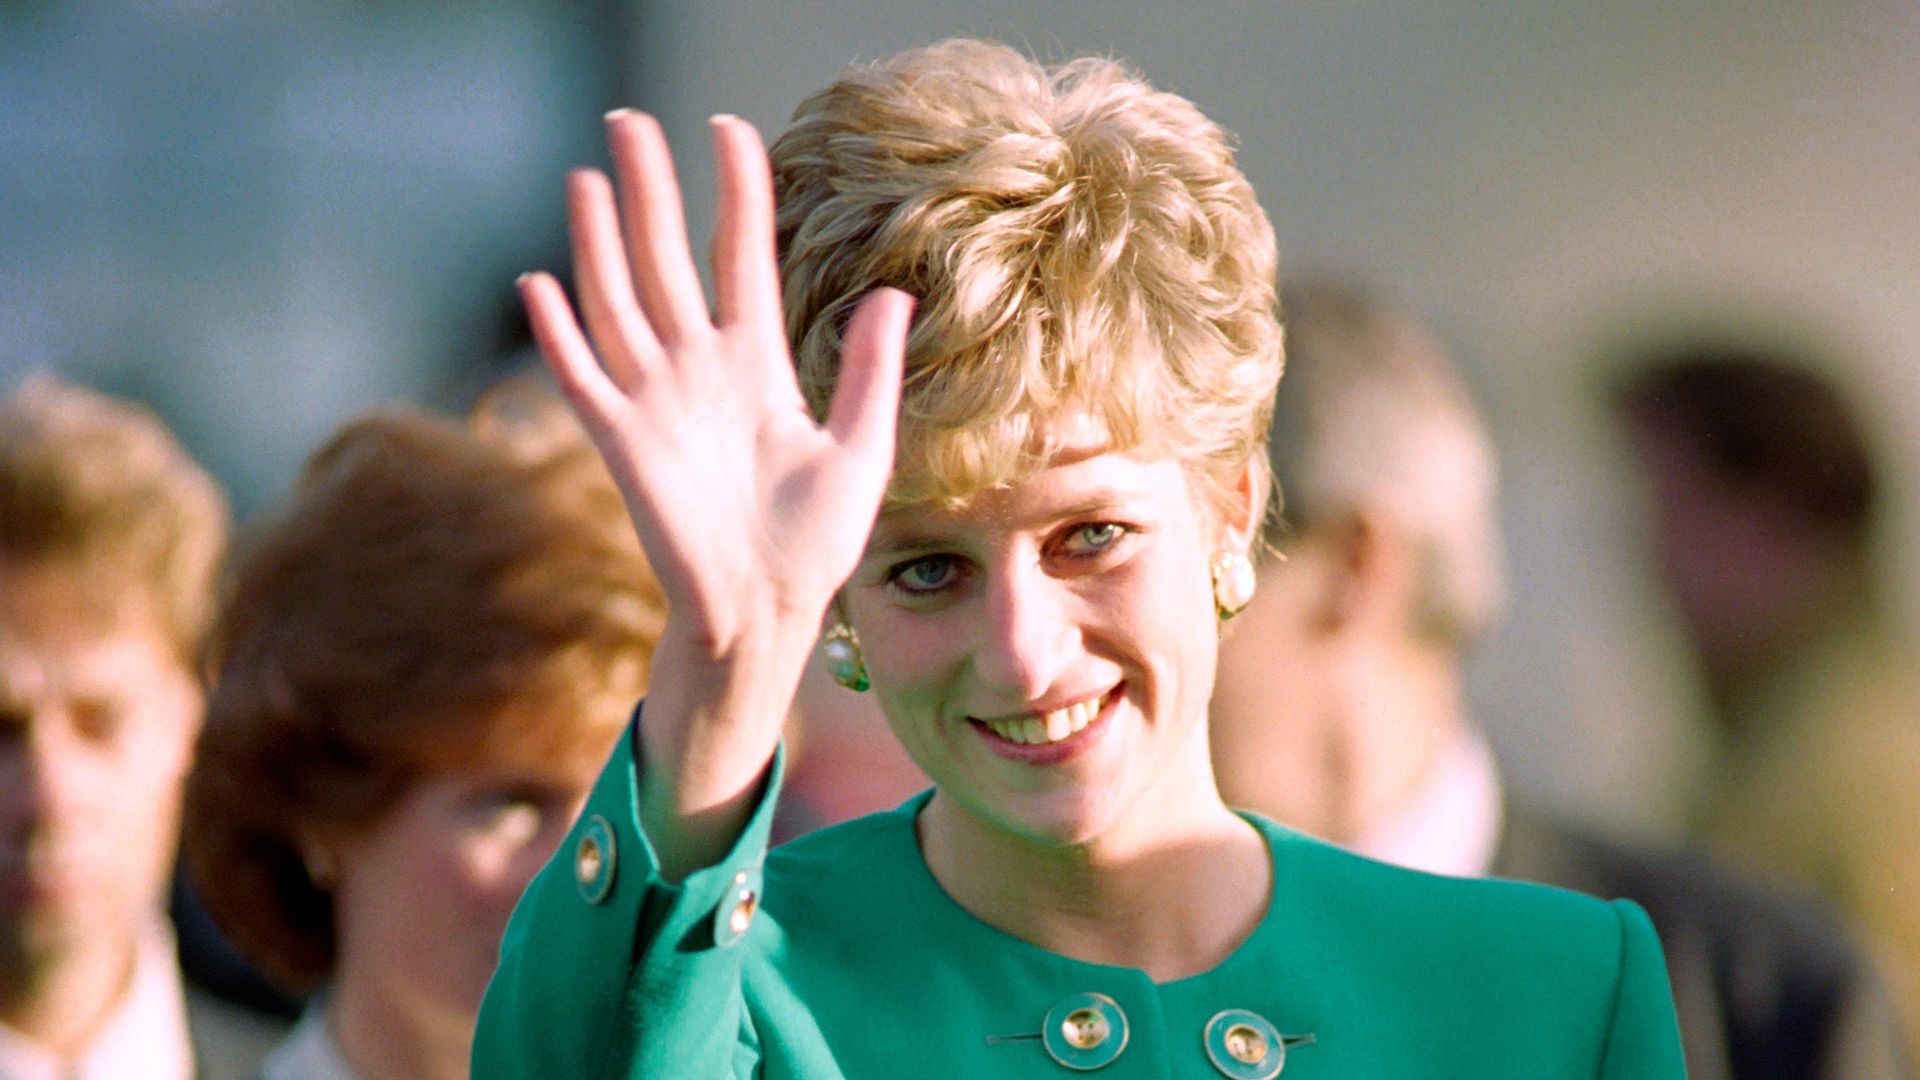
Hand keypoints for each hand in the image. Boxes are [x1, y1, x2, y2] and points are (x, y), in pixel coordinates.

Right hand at [520, 112, 912, 652]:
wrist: (766, 609)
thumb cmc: (816, 540)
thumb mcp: (861, 447)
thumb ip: (870, 369)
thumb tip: (894, 291)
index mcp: (757, 364)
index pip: (740, 256)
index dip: (736, 193)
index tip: (728, 131)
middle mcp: (698, 370)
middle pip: (665, 259)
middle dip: (648, 190)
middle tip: (629, 120)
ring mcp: (655, 402)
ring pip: (616, 301)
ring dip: (598, 241)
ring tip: (587, 177)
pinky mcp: (622, 443)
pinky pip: (582, 377)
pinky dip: (557, 334)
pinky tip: (537, 283)